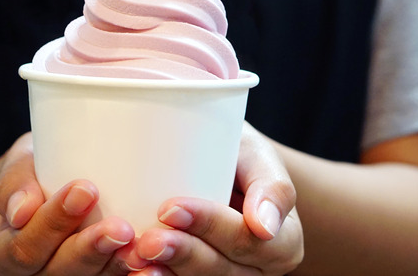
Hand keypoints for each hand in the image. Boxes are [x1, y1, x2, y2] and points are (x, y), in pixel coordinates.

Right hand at [0, 133, 148, 274]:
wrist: (45, 190)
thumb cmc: (31, 173)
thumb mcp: (16, 166)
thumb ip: (14, 182)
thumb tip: (22, 210)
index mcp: (1, 250)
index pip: (23, 247)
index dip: (53, 223)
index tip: (86, 189)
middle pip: (58, 274)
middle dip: (90, 251)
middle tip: (121, 228)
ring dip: (116, 267)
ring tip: (141, 247)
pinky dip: (132, 275)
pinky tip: (153, 265)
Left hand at [126, 122, 302, 274]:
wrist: (214, 162)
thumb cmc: (237, 154)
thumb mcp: (257, 154)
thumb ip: (273, 185)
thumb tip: (265, 226)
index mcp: (283, 242)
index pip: (248, 240)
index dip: (210, 226)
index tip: (171, 207)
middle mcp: (258, 270)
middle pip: (222, 271)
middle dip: (184, 254)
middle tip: (148, 239)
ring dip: (166, 273)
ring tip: (135, 257)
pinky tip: (134, 271)